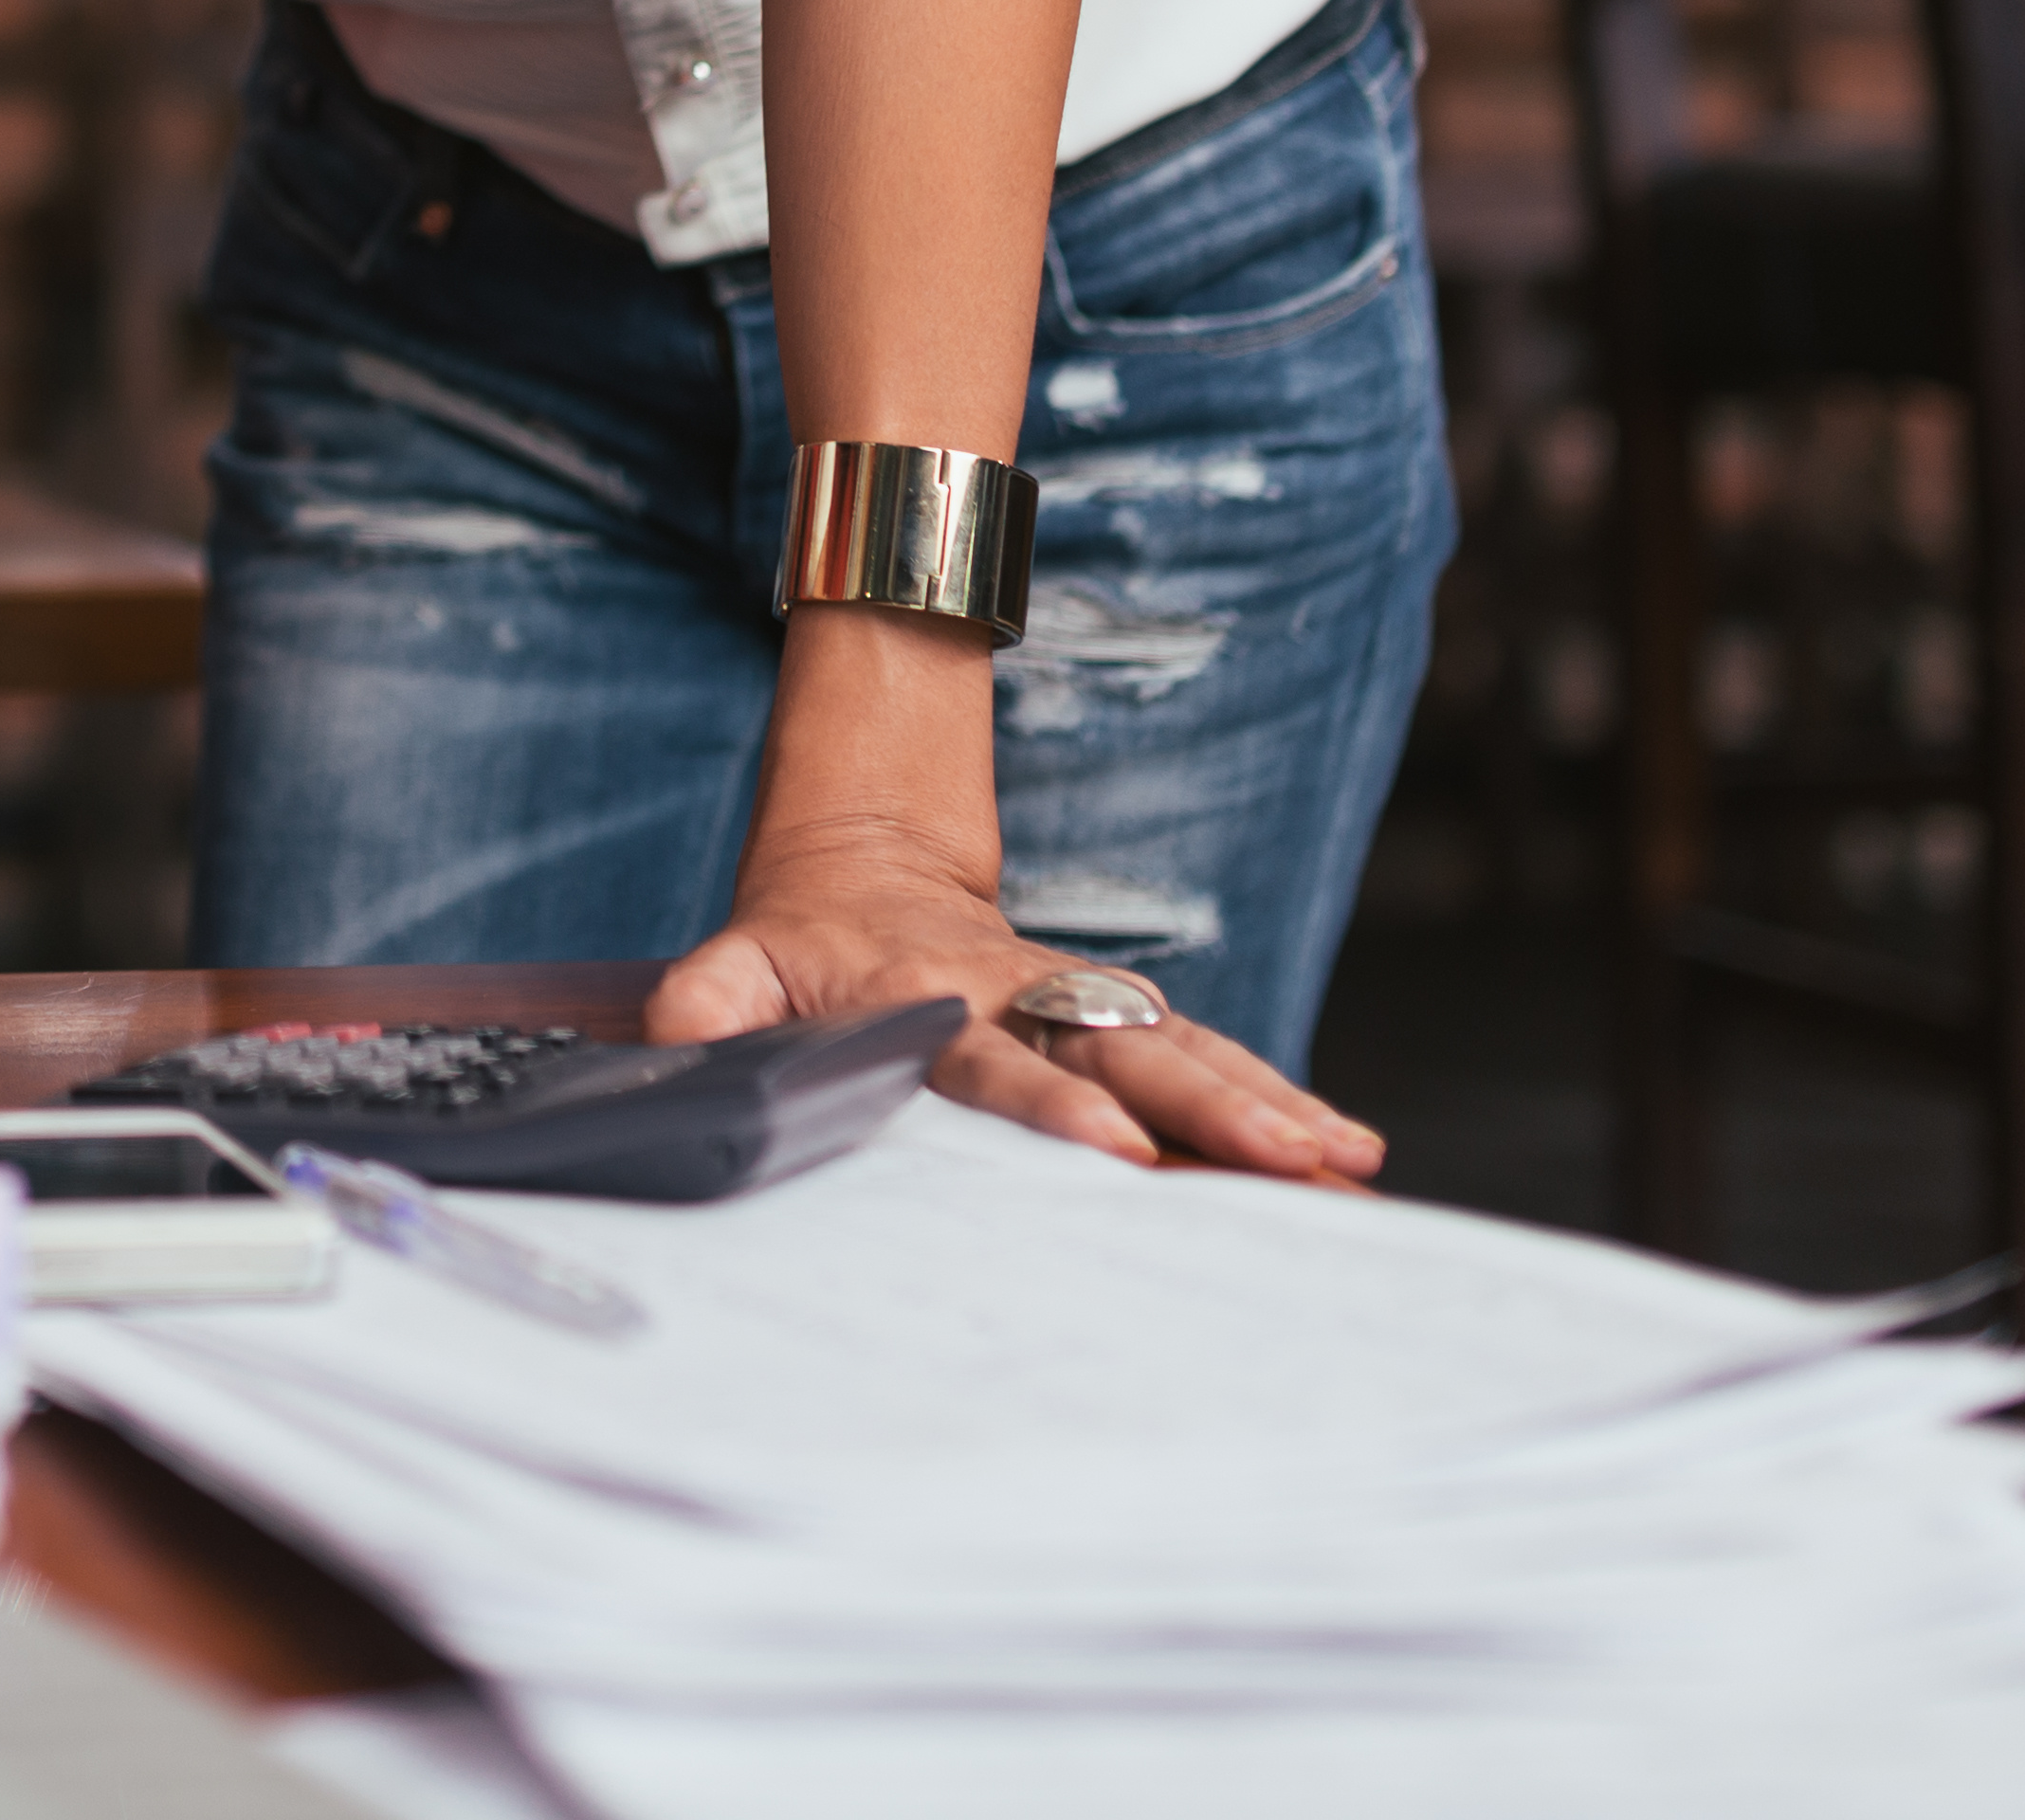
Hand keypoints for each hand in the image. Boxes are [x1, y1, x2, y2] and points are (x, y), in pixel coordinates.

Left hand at [646, 817, 1384, 1185]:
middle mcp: (1025, 1000)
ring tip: (1346, 1166)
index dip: (1050, 1103)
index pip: (996, 1062)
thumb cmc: (802, 942)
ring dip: (1265, 1107)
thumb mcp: (739, 961)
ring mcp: (1080, 1006)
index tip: (1114, 1144)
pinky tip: (1346, 1153)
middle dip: (1212, 1108)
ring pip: (1185, 1052)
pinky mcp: (1117, 1019)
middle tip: (1292, 1162)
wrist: (866, 858)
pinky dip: (1275, 1101)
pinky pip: (1205, 1060)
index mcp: (933, 999)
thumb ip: (711, 1002)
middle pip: (1126, 1051)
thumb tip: (678, 1044)